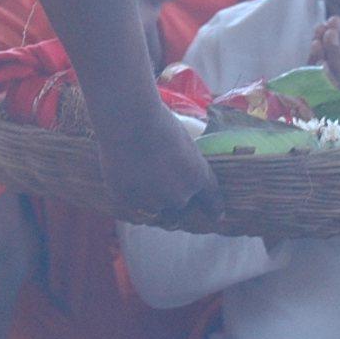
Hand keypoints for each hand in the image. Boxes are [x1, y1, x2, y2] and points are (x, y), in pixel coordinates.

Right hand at [98, 95, 221, 228]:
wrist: (126, 122)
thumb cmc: (155, 121)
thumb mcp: (182, 142)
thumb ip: (184, 164)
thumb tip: (178, 173)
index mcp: (197, 177)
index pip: (211, 200)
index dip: (214, 209)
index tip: (217, 217)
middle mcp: (179, 195)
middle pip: (178, 205)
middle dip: (170, 196)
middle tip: (156, 178)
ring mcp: (152, 202)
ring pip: (154, 209)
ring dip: (149, 198)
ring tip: (136, 175)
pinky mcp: (127, 202)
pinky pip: (131, 205)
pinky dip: (128, 195)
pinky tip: (123, 176)